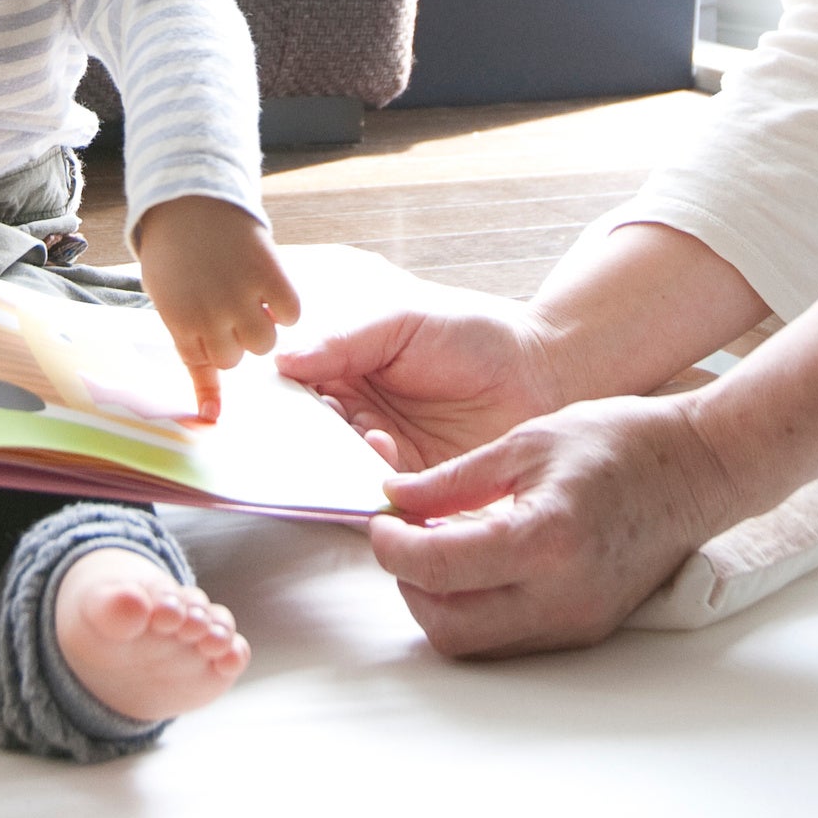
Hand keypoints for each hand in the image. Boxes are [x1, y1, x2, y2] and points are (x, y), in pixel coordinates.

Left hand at [130, 198, 301, 415]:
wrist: (188, 199)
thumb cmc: (174, 256)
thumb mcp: (167, 301)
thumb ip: (190, 350)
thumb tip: (210, 415)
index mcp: (179, 322)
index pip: (206, 366)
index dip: (211, 347)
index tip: (217, 338)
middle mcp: (210, 314)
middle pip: (237, 358)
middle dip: (234, 338)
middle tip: (227, 307)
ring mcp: (241, 294)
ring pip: (265, 342)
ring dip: (261, 326)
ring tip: (250, 299)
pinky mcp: (269, 272)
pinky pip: (291, 313)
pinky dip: (285, 306)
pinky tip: (270, 289)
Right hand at [274, 288, 566, 468]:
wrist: (543, 371)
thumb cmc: (474, 335)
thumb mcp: (402, 323)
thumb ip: (344, 341)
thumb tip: (282, 359)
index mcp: (350, 374)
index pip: (301, 392)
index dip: (285, 398)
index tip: (274, 399)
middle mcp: (361, 418)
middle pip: (314, 437)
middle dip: (306, 436)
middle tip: (312, 424)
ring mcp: (388, 455)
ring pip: (343, 469)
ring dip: (342, 457)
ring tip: (365, 431)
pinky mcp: (418, 486)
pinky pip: (382, 493)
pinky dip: (375, 477)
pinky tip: (385, 450)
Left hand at [366, 393, 753, 658]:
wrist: (699, 468)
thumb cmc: (621, 442)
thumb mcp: (526, 441)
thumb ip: (452, 478)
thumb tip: (394, 499)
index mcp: (545, 539)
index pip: (437, 567)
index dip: (392, 546)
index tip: (382, 521)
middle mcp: (561, 596)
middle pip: (447, 627)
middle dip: (409, 586)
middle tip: (403, 539)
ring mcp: (576, 621)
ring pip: (475, 643)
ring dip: (441, 603)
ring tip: (439, 547)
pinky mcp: (585, 629)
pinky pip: (509, 637)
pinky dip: (477, 609)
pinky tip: (477, 563)